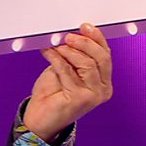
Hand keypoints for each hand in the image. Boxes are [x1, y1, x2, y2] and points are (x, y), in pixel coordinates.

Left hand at [23, 23, 113, 140]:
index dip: (96, 38)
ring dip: (68, 51)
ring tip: (55, 46)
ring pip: (87, 64)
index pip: (106, 55)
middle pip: (101, 58)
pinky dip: (56, 59)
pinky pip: (68, 71)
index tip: (84, 27)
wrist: (39, 118)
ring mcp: (93, 96)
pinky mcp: (79, 99)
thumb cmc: (52, 93)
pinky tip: (48, 53)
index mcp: (103, 81)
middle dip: (84, 43)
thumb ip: (73, 55)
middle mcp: (103, 89)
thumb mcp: (66, 68)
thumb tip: (72, 34)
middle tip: (68, 36)